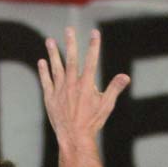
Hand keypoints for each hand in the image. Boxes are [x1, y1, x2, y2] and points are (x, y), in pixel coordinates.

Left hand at [37, 27, 129, 145]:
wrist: (74, 137)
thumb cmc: (92, 122)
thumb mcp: (106, 105)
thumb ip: (115, 88)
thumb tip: (125, 77)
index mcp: (86, 84)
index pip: (91, 60)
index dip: (94, 46)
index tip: (95, 33)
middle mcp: (71, 84)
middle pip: (71, 59)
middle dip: (70, 43)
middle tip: (69, 29)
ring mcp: (59, 90)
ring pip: (56, 68)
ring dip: (53, 53)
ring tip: (49, 40)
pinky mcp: (50, 98)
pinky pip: (46, 81)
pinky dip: (44, 71)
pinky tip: (42, 62)